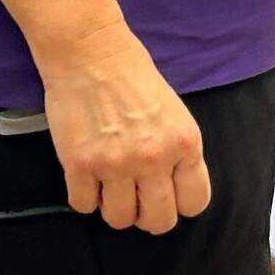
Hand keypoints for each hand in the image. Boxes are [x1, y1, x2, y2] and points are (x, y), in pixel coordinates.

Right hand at [36, 19, 208, 232]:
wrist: (91, 53)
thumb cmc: (134, 77)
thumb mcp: (175, 114)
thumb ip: (178, 152)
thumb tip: (174, 190)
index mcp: (184, 143)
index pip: (194, 203)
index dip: (180, 204)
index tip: (167, 196)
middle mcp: (154, 158)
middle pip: (159, 222)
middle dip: (148, 217)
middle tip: (137, 200)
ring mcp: (115, 163)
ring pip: (120, 220)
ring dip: (114, 208)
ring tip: (110, 187)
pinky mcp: (79, 164)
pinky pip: (83, 205)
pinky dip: (85, 197)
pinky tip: (87, 177)